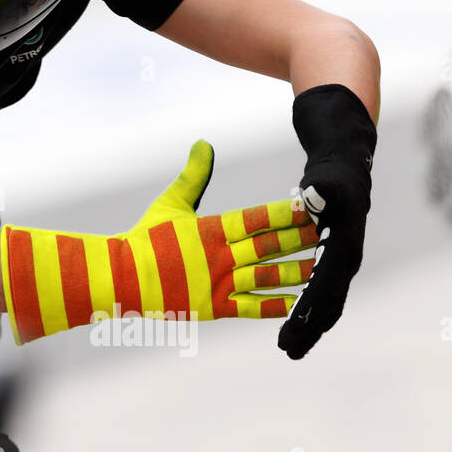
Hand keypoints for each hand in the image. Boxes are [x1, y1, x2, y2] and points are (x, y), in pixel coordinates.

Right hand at [2, 140, 316, 343]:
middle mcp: (220, 256)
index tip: (311, 206)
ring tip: (324, 266)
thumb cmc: (144, 240)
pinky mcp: (214, 307)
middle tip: (331, 232)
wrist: (120, 279)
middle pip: (270, 246)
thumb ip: (192, 175)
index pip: (257, 218)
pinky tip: (299, 302)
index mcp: (211, 229)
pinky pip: (252, 307)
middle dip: (302, 239)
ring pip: (268, 276)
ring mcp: (218, 283)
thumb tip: (204, 144)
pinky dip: (276, 305)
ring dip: (298, 271)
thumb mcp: (169, 204)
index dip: (286, 213)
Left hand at [277, 159, 370, 358]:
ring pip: (326, 305)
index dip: (307, 310)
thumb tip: (313, 196)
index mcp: (342, 250)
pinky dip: (309, 313)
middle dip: (309, 329)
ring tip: (290, 350)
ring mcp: (340, 268)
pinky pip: (321, 296)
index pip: (322, 287)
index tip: (291, 330)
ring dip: (310, 328)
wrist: (346, 178)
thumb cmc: (331, 179)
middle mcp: (344, 264)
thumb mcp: (325, 182)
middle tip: (288, 351)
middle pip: (327, 305)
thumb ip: (321, 191)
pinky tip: (294, 328)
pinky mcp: (332, 267)